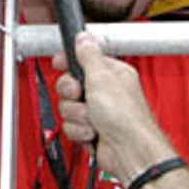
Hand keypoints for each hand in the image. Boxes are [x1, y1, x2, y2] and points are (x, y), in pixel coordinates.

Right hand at [53, 33, 171, 180]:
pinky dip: (79, 131)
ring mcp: (98, 113)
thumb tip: (83, 37)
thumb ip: (88, 55)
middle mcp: (105, 93)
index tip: (59, 64)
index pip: (82, 61)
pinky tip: (93, 132)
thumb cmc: (125, 116)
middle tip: (80, 95)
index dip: (68, 63)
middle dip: (71, 94)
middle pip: (69, 85)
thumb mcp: (102, 78)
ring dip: (77, 116)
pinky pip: (71, 127)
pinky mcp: (91, 131)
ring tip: (92, 119)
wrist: (129, 151)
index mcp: (111, 74)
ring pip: (68, 108)